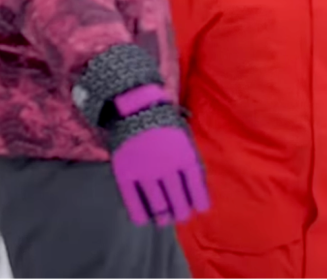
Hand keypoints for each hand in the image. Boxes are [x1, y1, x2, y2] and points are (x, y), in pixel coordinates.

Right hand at [108, 85, 209, 225]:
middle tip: (180, 215)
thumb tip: (197, 189)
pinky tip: (143, 220)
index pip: (196, 187)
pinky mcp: (126, 174)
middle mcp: (167, 167)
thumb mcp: (184, 138)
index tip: (201, 209)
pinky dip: (140, 214)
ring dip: (163, 216)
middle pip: (178, 201)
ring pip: (158, 205)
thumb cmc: (164, 123)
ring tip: (164, 219)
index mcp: (185, 156)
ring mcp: (145, 172)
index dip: (200, 201)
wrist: (135, 107)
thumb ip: (190, 162)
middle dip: (181, 212)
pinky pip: (133, 201)